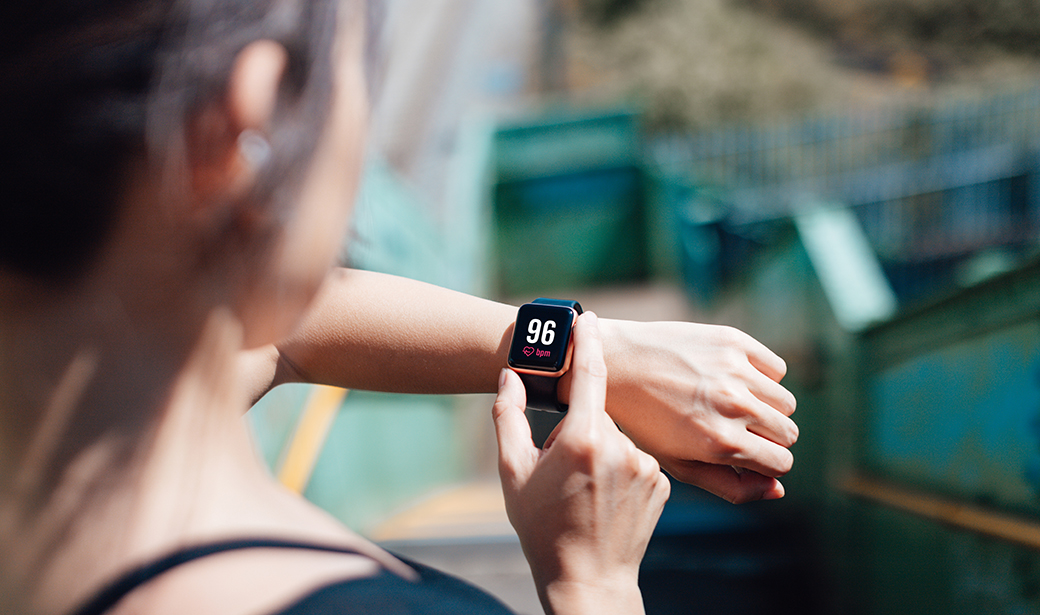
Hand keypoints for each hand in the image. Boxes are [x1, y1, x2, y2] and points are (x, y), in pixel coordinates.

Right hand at [494, 313, 670, 614]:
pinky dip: (621, 471)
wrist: (588, 579)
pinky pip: (637, 460)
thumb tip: (510, 377)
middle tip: (561, 470)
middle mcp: (623, 446)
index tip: (586, 318)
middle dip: (579, 432)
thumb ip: (508, 417)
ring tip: (584, 491)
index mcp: (584, 438)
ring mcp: (648, 466)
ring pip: (619, 439)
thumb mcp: (512, 473)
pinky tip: (606, 499)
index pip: (590, 375)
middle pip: (598, 416)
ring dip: (601, 453)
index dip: (587, 342)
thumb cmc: (542, 527)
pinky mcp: (663, 484)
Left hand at [581, 320, 797, 503]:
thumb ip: (731, 486)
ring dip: (766, 408)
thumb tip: (778, 490)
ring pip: (786, 402)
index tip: (748, 456)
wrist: (615, 363)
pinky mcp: (733, 341)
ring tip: (731, 405)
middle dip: (768, 438)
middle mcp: (733, 405)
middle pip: (788, 433)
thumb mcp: (679, 464)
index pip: (782, 463)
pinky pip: (776, 368)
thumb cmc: (645, 421)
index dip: (767, 464)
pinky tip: (731, 379)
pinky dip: (762, 377)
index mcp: (720, 442)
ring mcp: (735, 370)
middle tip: (735, 430)